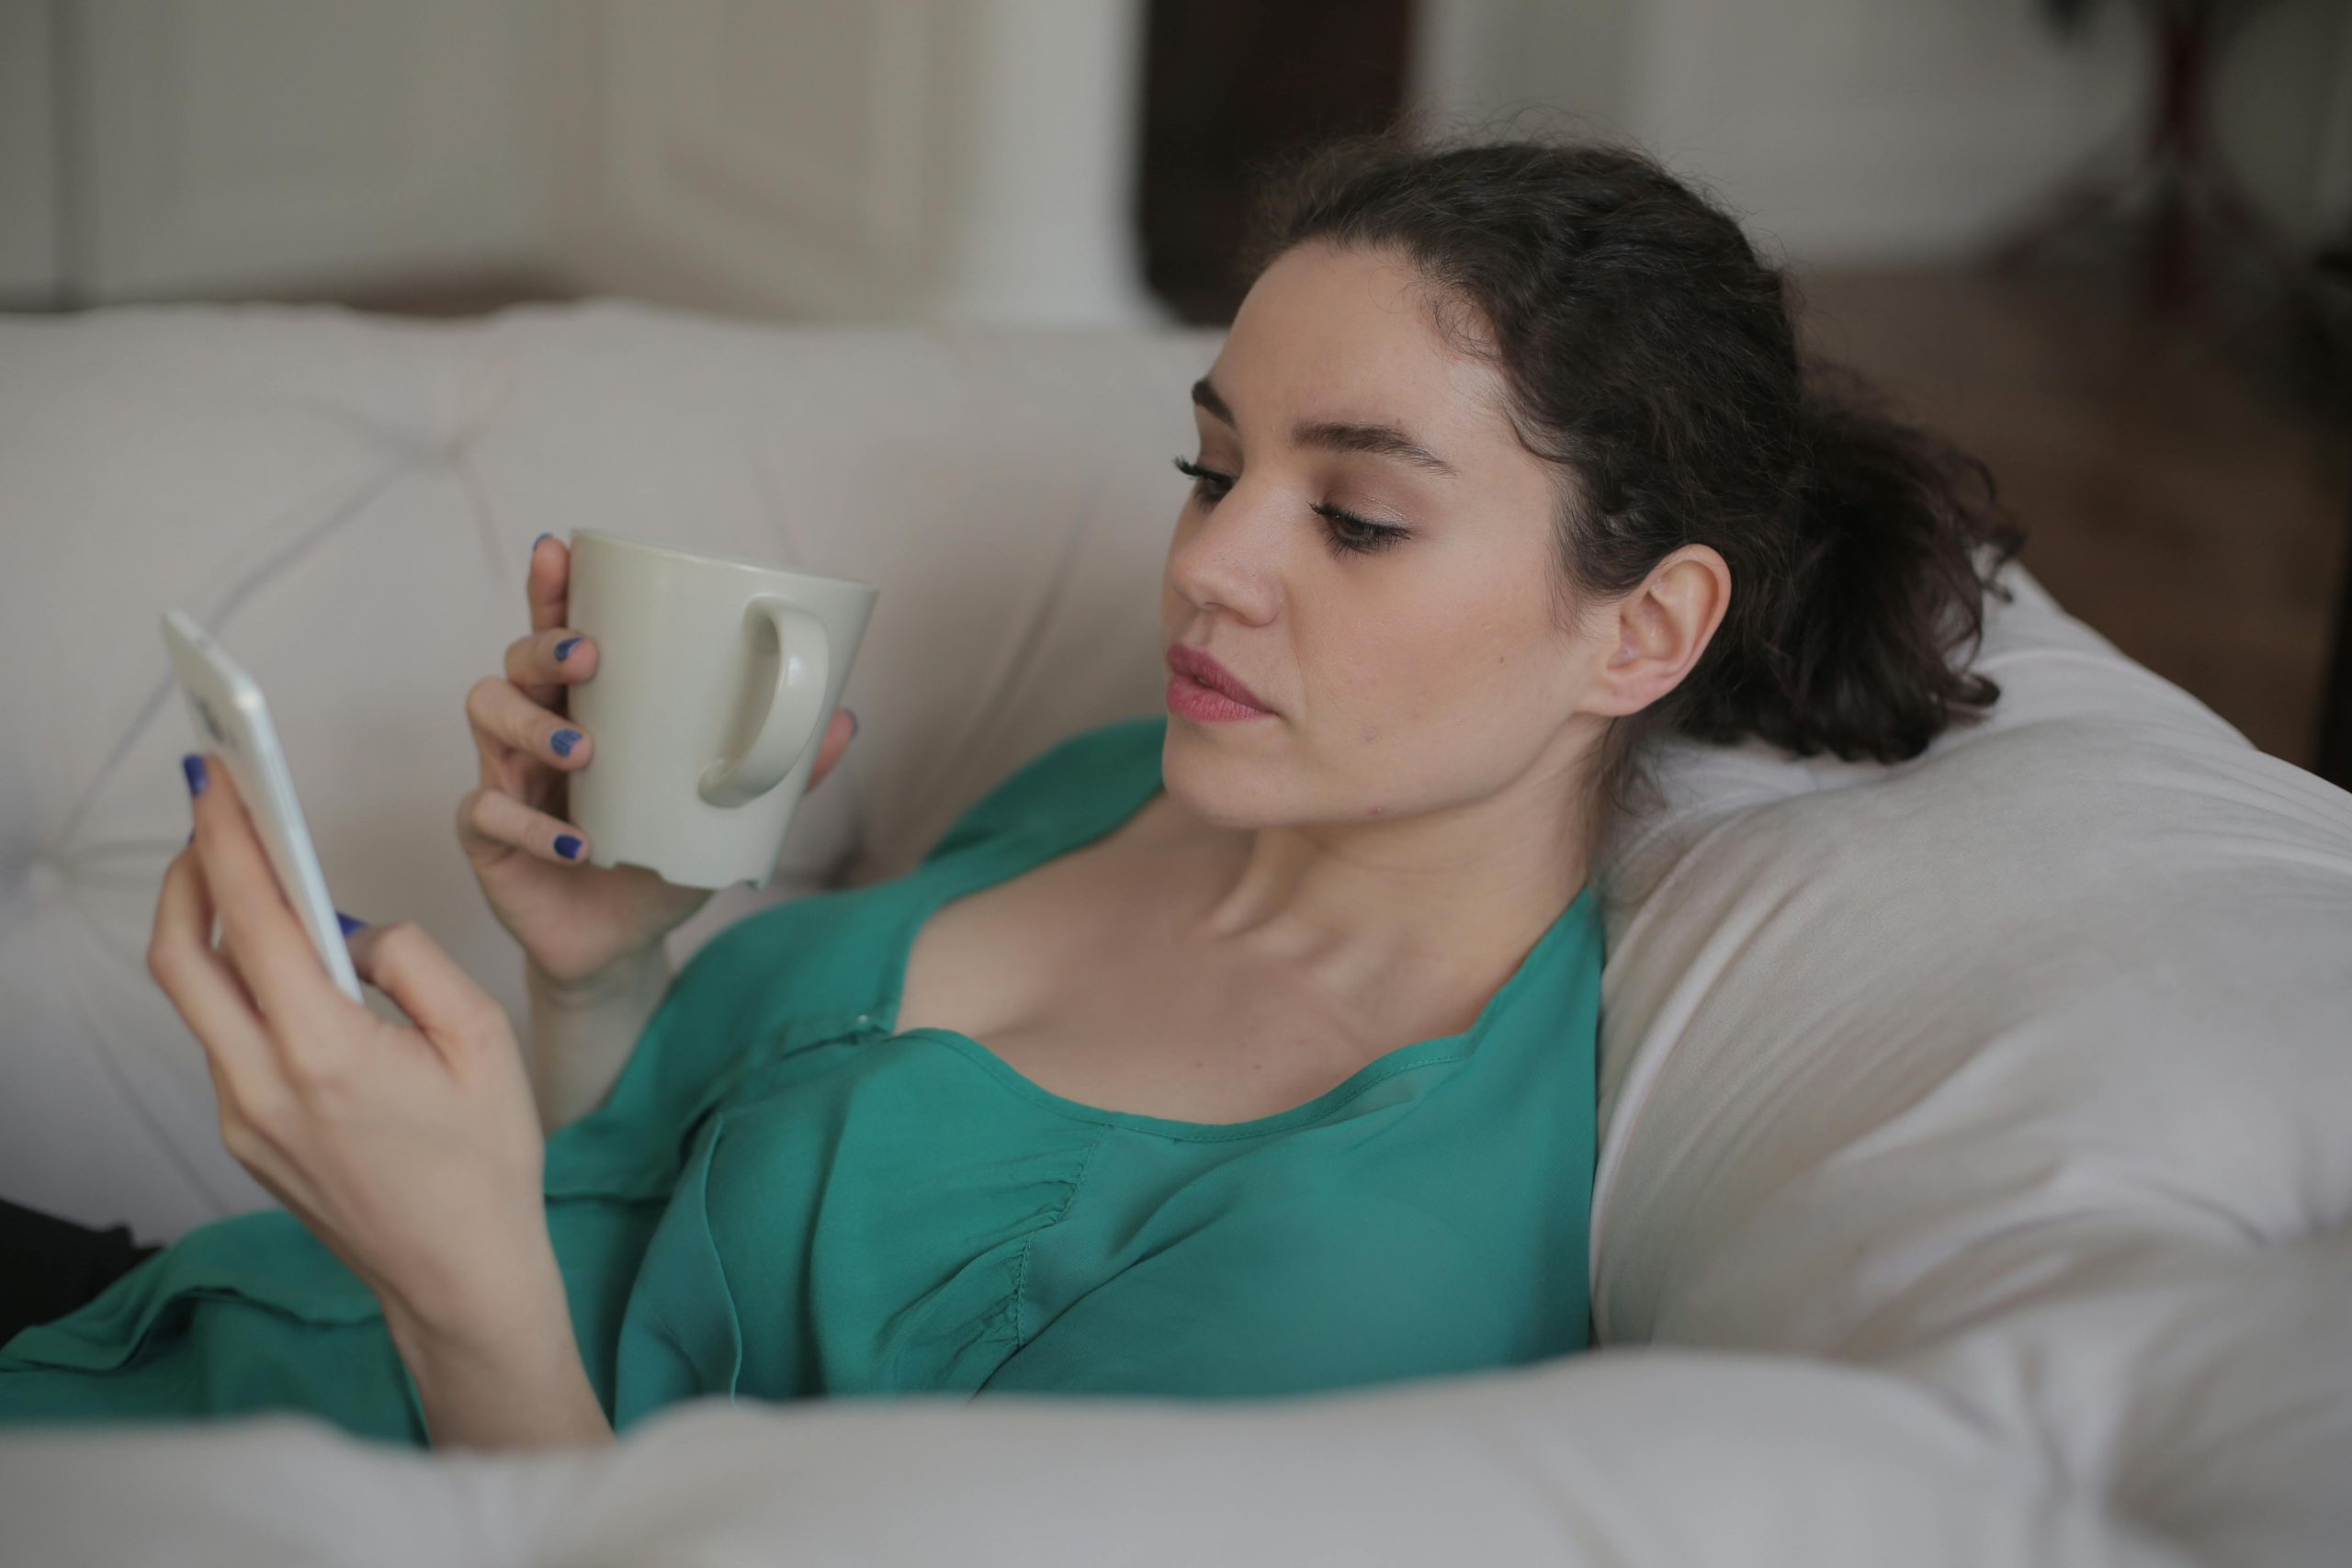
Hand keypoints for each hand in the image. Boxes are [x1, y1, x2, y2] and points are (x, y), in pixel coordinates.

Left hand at [153, 750, 556, 1346]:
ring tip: (250, 880)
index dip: (229, 838)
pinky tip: (288, 971)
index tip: (218, 780)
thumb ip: (412, 962)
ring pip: (197, 999)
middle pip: (181, 955)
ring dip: (211, 928)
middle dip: (186, 872)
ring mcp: (243, 1117)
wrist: (458, 1278)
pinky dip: (242, 986)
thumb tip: (356, 931)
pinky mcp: (246, 1138)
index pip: (255, 919)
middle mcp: (263, 1085)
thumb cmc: (487, 1165)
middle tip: (213, 817)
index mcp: (326, 1052)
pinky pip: (227, 1040)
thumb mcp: (483, 1041)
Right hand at [460, 533, 857, 991]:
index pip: (557, 632)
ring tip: (584, 751)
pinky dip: (533, 826)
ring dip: (534, 725)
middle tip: (590, 657)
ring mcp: (505, 779)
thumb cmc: (664, 857)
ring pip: (487, 715)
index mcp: (587, 706)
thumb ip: (783, 771)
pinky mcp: (487, 838)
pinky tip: (577, 842)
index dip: (551, 588)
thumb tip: (845, 722)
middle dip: (544, 646)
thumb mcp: (726, 814)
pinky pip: (486, 813)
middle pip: (515, 660)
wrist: (622, 945)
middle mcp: (536, 730)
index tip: (557, 549)